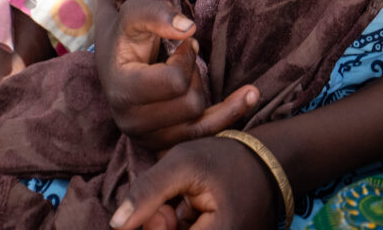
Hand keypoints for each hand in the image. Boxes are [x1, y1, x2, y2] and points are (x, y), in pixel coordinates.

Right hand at [97, 0, 258, 150]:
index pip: (175, 82)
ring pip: (200, 124)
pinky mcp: (162, 146)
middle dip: (195, 76)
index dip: (186, 57)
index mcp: (123, 91)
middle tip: (183, 58)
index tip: (183, 42)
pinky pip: (203, 138)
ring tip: (189, 73)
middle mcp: (132, 123)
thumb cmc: (126, 34)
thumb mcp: (134, 12)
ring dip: (201, 93)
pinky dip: (226, 117)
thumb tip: (189, 28)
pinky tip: (249, 97)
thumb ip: (158, 14)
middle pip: (191, 105)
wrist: (114, 59)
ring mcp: (147, 140)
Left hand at [109, 137, 276, 229]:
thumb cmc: (225, 159)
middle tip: (167, 208)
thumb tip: (116, 224)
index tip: (160, 210)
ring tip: (181, 208)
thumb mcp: (183, 163)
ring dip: (169, 229)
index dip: (154, 229)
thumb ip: (148, 192)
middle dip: (160, 229)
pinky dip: (181, 229)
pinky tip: (186, 215)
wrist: (265, 162)